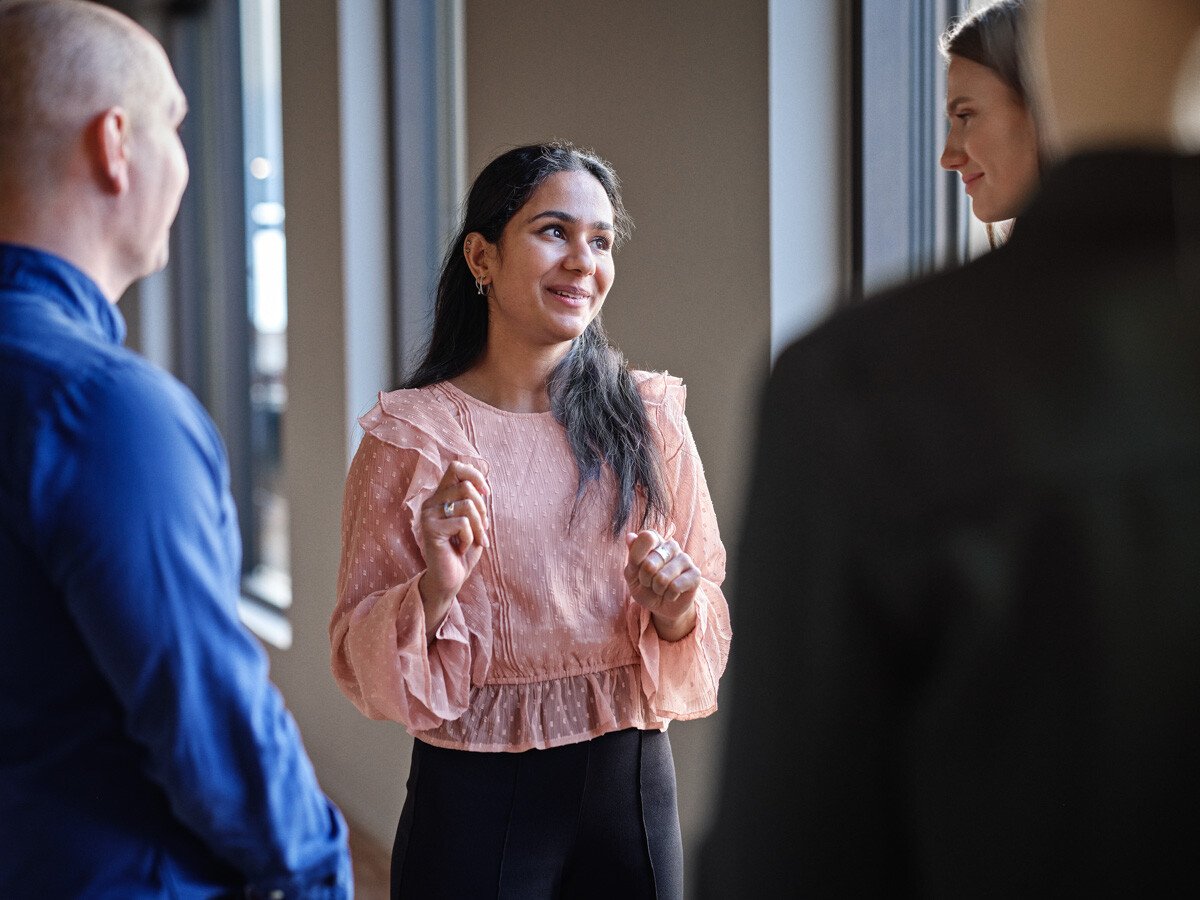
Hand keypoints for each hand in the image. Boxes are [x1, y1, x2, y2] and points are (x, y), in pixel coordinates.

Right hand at [418, 461, 489, 613]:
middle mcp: (431, 502)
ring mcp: (428, 515)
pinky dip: (470, 537)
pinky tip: (462, 549)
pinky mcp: (430, 529)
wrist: (449, 579)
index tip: (486, 494)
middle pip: (465, 485)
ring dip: (478, 525)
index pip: (456, 467)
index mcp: (440, 497)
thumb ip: (475, 502)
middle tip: (482, 528)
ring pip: (467, 504)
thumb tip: (483, 486)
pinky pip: (463, 523)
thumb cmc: (463, 551)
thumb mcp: (473, 523)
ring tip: (474, 540)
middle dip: (482, 508)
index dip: (475, 475)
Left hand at [624, 529, 698, 640]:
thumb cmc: (646, 587)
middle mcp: (672, 546)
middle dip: (645, 579)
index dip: (636, 557)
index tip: (636, 568)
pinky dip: (668, 595)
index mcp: (656, 540)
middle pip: (650, 563)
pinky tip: (672, 594)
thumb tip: (630, 536)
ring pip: (662, 578)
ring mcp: (685, 559)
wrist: (661, 606)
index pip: (646, 537)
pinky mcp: (695, 574)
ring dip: (657, 589)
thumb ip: (632, 556)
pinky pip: (675, 587)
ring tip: (660, 588)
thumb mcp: (632, 574)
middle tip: (649, 582)